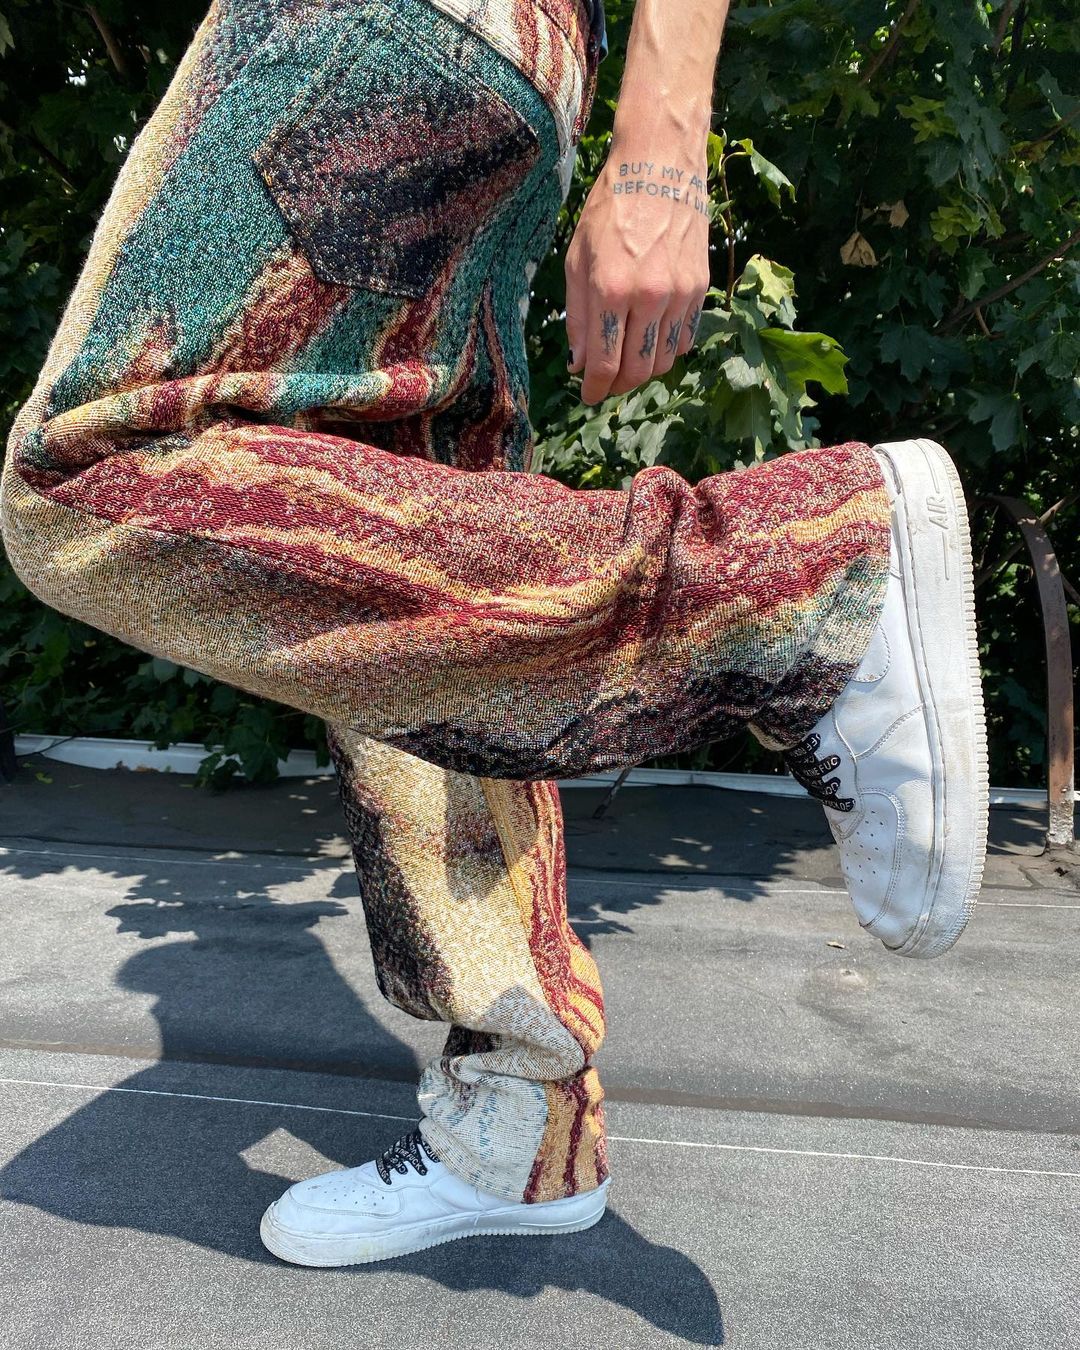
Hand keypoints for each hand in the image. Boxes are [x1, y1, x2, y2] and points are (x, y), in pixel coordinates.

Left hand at [564, 148, 710, 404]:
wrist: (660, 165)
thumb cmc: (610, 209)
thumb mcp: (577, 260)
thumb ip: (578, 317)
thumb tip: (580, 365)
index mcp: (611, 290)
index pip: (605, 364)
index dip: (594, 389)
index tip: (588, 396)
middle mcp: (649, 297)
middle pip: (638, 371)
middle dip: (618, 386)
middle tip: (606, 384)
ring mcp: (680, 295)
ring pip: (665, 361)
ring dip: (644, 371)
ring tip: (627, 361)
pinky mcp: (700, 289)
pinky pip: (685, 339)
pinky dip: (666, 349)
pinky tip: (650, 339)